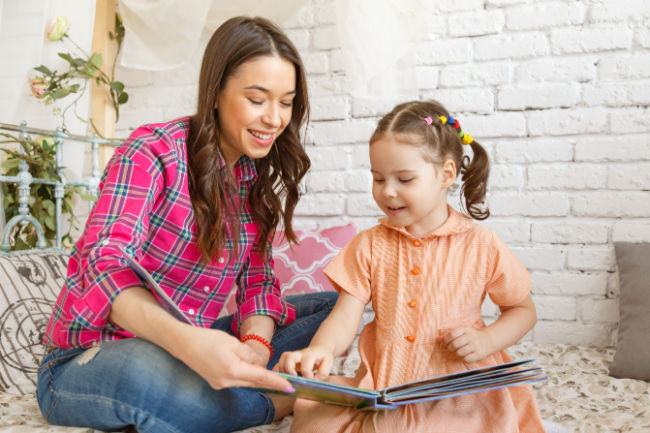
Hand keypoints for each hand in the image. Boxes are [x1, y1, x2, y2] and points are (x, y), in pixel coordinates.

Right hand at [174, 325, 291, 391]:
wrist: (183, 343)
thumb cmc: (208, 339)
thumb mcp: (232, 342)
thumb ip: (248, 354)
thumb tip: (259, 363)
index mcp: (233, 369)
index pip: (260, 377)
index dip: (276, 381)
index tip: (290, 386)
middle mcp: (226, 381)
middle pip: (253, 382)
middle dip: (269, 382)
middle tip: (286, 382)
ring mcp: (220, 384)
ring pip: (245, 382)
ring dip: (257, 378)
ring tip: (272, 376)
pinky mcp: (216, 382)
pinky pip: (236, 381)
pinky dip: (245, 376)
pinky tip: (251, 371)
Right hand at [276, 345, 333, 379]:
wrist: (319, 349)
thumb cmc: (323, 357)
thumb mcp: (328, 363)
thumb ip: (323, 372)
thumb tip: (313, 380)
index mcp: (310, 354)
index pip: (305, 366)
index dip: (307, 376)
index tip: (311, 380)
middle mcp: (299, 353)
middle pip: (288, 357)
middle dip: (289, 370)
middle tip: (294, 380)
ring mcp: (292, 356)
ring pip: (282, 359)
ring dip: (282, 371)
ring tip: (288, 380)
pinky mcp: (287, 359)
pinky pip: (278, 363)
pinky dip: (278, 371)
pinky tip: (282, 379)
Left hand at [444, 326, 493, 363]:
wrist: (488, 340)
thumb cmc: (471, 336)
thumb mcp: (462, 332)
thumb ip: (449, 335)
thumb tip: (437, 339)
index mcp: (466, 329)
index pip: (452, 334)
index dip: (446, 340)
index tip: (446, 342)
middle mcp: (471, 336)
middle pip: (455, 344)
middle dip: (450, 348)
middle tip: (452, 348)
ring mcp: (476, 345)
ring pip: (460, 353)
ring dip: (457, 353)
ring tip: (459, 351)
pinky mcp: (479, 354)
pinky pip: (467, 359)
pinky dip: (464, 359)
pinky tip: (466, 355)